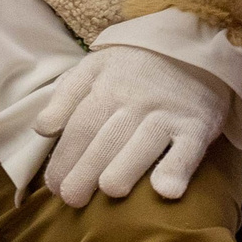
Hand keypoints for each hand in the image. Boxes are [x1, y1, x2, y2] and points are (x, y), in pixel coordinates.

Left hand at [33, 47, 229, 207]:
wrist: (193, 43)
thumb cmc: (136, 64)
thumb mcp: (97, 65)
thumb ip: (67, 94)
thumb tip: (43, 128)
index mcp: (107, 86)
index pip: (79, 127)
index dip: (62, 158)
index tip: (53, 185)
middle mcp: (135, 100)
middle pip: (104, 141)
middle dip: (83, 174)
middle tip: (71, 198)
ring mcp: (167, 113)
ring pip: (141, 146)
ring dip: (122, 172)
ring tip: (109, 191)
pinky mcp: (198, 125)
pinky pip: (187, 151)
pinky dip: (177, 170)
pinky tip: (164, 190)